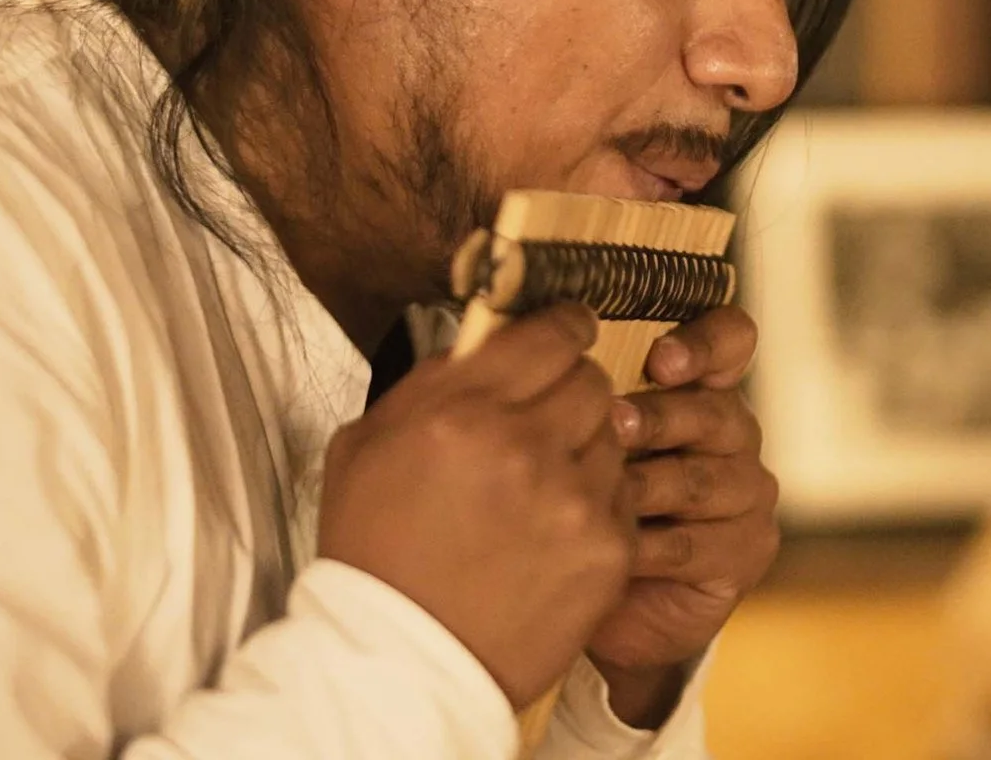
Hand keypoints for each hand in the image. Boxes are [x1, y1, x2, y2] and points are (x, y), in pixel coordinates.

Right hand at [319, 303, 630, 706]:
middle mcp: (523, 445)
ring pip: (615, 435)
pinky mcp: (608, 549)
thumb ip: (430, 385)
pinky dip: (599, 503)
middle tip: (551, 418)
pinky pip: (624, 495)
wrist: (402, 663)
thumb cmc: (377, 555)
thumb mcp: (366, 447)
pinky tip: (559, 527)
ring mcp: (573, 499)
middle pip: (592, 379)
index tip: (567, 334)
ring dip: (587, 448)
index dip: (563, 328)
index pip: (549, 333)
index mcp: (458, 410)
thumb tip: (483, 343)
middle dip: (573, 390)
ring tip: (545, 484)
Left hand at [586, 306, 777, 723]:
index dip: (704, 343)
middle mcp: (732, 433)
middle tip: (613, 424)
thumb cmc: (572, 498)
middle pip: (714, 410)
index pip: (731, 340)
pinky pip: (693, 544)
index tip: (660, 359)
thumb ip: (569, 390)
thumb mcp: (572, 434)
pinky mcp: (744, 551)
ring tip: (598, 493)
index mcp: (698, 386)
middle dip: (658, 417)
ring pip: (700, 478)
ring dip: (643, 486)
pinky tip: (604, 548)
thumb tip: (523, 340)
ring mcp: (746, 492)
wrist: (586, 595)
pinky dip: (644, 547)